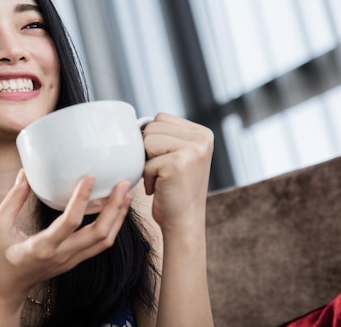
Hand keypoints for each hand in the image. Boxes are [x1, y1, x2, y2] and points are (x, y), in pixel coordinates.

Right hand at [0, 171, 132, 308]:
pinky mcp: (74, 261)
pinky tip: (113, 209)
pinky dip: (111, 226)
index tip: (89, 177)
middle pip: (99, 233)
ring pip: (104, 241)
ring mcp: (70, 260)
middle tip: (123, 184)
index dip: (82, 198)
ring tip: (125, 194)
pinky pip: (99, 244)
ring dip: (118, 217)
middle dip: (114, 208)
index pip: (70, 222)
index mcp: (41, 247)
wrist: (3, 293)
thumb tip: (25, 173)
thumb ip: (12, 200)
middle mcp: (61, 255)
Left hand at [142, 113, 213, 232]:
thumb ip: (167, 135)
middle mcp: (202, 138)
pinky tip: (160, 188)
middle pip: (153, 127)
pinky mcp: (178, 162)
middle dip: (149, 151)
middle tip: (164, 172)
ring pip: (147, 140)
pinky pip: (146, 161)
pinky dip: (147, 177)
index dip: (154, 141)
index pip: (161, 118)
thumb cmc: (174, 190)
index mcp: (202, 133)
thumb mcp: (178, 154)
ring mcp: (193, 149)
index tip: (167, 161)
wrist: (183, 222)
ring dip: (147, 163)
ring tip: (162, 178)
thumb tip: (138, 123)